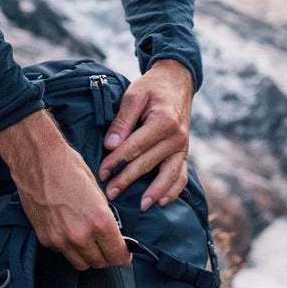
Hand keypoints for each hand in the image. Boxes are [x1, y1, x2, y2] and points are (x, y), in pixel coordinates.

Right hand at [0, 110, 129, 269]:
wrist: (36, 158)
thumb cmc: (68, 166)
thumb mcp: (97, 188)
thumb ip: (104, 214)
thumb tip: (110, 230)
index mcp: (100, 221)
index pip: (118, 255)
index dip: (124, 256)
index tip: (124, 253)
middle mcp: (81, 235)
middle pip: (100, 263)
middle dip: (106, 256)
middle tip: (106, 246)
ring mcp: (61, 239)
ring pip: (81, 264)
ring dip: (87, 256)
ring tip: (88, 242)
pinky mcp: (44, 238)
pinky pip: (62, 253)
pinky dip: (68, 248)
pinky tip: (68, 232)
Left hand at [98, 59, 193, 208]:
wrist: (177, 81)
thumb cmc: (152, 87)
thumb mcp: (134, 95)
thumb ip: (122, 121)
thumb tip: (110, 146)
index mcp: (163, 121)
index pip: (135, 147)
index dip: (116, 161)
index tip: (101, 173)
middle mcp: (176, 136)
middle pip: (148, 163)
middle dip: (127, 179)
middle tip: (110, 194)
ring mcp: (183, 146)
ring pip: (168, 174)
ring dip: (153, 192)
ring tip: (140, 206)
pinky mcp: (184, 152)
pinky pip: (182, 175)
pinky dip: (174, 190)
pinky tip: (163, 202)